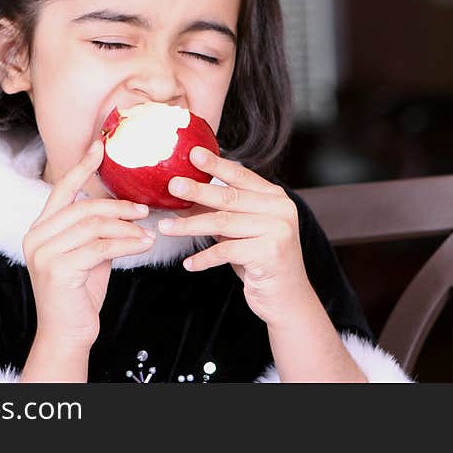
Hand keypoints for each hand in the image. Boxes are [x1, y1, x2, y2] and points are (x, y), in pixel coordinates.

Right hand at [23, 140, 154, 351]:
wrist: (67, 333)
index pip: (62, 189)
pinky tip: (143, 245)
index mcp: (41, 228)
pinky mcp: (58, 269)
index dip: (82, 166)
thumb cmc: (80, 293)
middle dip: (118, 206)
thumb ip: (96, 230)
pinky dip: (126, 244)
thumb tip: (125, 208)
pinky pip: (100, 247)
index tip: (100, 146)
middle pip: (84, 206)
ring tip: (147, 234)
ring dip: (126, 227)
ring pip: (94, 226)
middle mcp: (36, 236)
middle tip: (144, 211)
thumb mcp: (89, 253)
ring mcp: (43, 253)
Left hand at [158, 147, 319, 328]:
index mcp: (275, 197)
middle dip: (197, 191)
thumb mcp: (240, 232)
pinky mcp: (270, 253)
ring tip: (165, 227)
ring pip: (223, 224)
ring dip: (190, 226)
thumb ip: (220, 212)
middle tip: (172, 186)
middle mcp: (280, 209)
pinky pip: (226, 251)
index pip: (241, 176)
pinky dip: (204, 258)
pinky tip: (188, 264)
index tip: (193, 154)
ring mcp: (278, 230)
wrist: (287, 298)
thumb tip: (180, 198)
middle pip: (230, 198)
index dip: (216, 164)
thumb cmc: (259, 261)